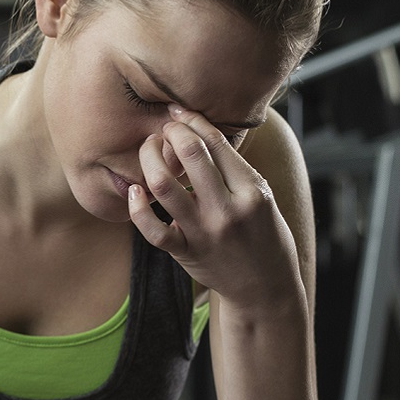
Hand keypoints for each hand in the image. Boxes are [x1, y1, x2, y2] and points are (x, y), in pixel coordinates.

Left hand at [127, 106, 305, 313]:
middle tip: (164, 128)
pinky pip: (152, 229)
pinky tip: (134, 191)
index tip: (179, 111)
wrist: (265, 287)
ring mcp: (204, 232)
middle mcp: (227, 210)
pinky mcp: (186, 252)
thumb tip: (201, 129)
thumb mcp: (262, 196)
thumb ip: (234, 168)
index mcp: (251, 190)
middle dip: (171, 132)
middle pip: (191, 155)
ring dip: (150, 159)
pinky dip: (137, 207)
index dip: (193, 120)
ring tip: (149, 150)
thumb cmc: (265, 235)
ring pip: (164, 186)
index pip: (216, 143)